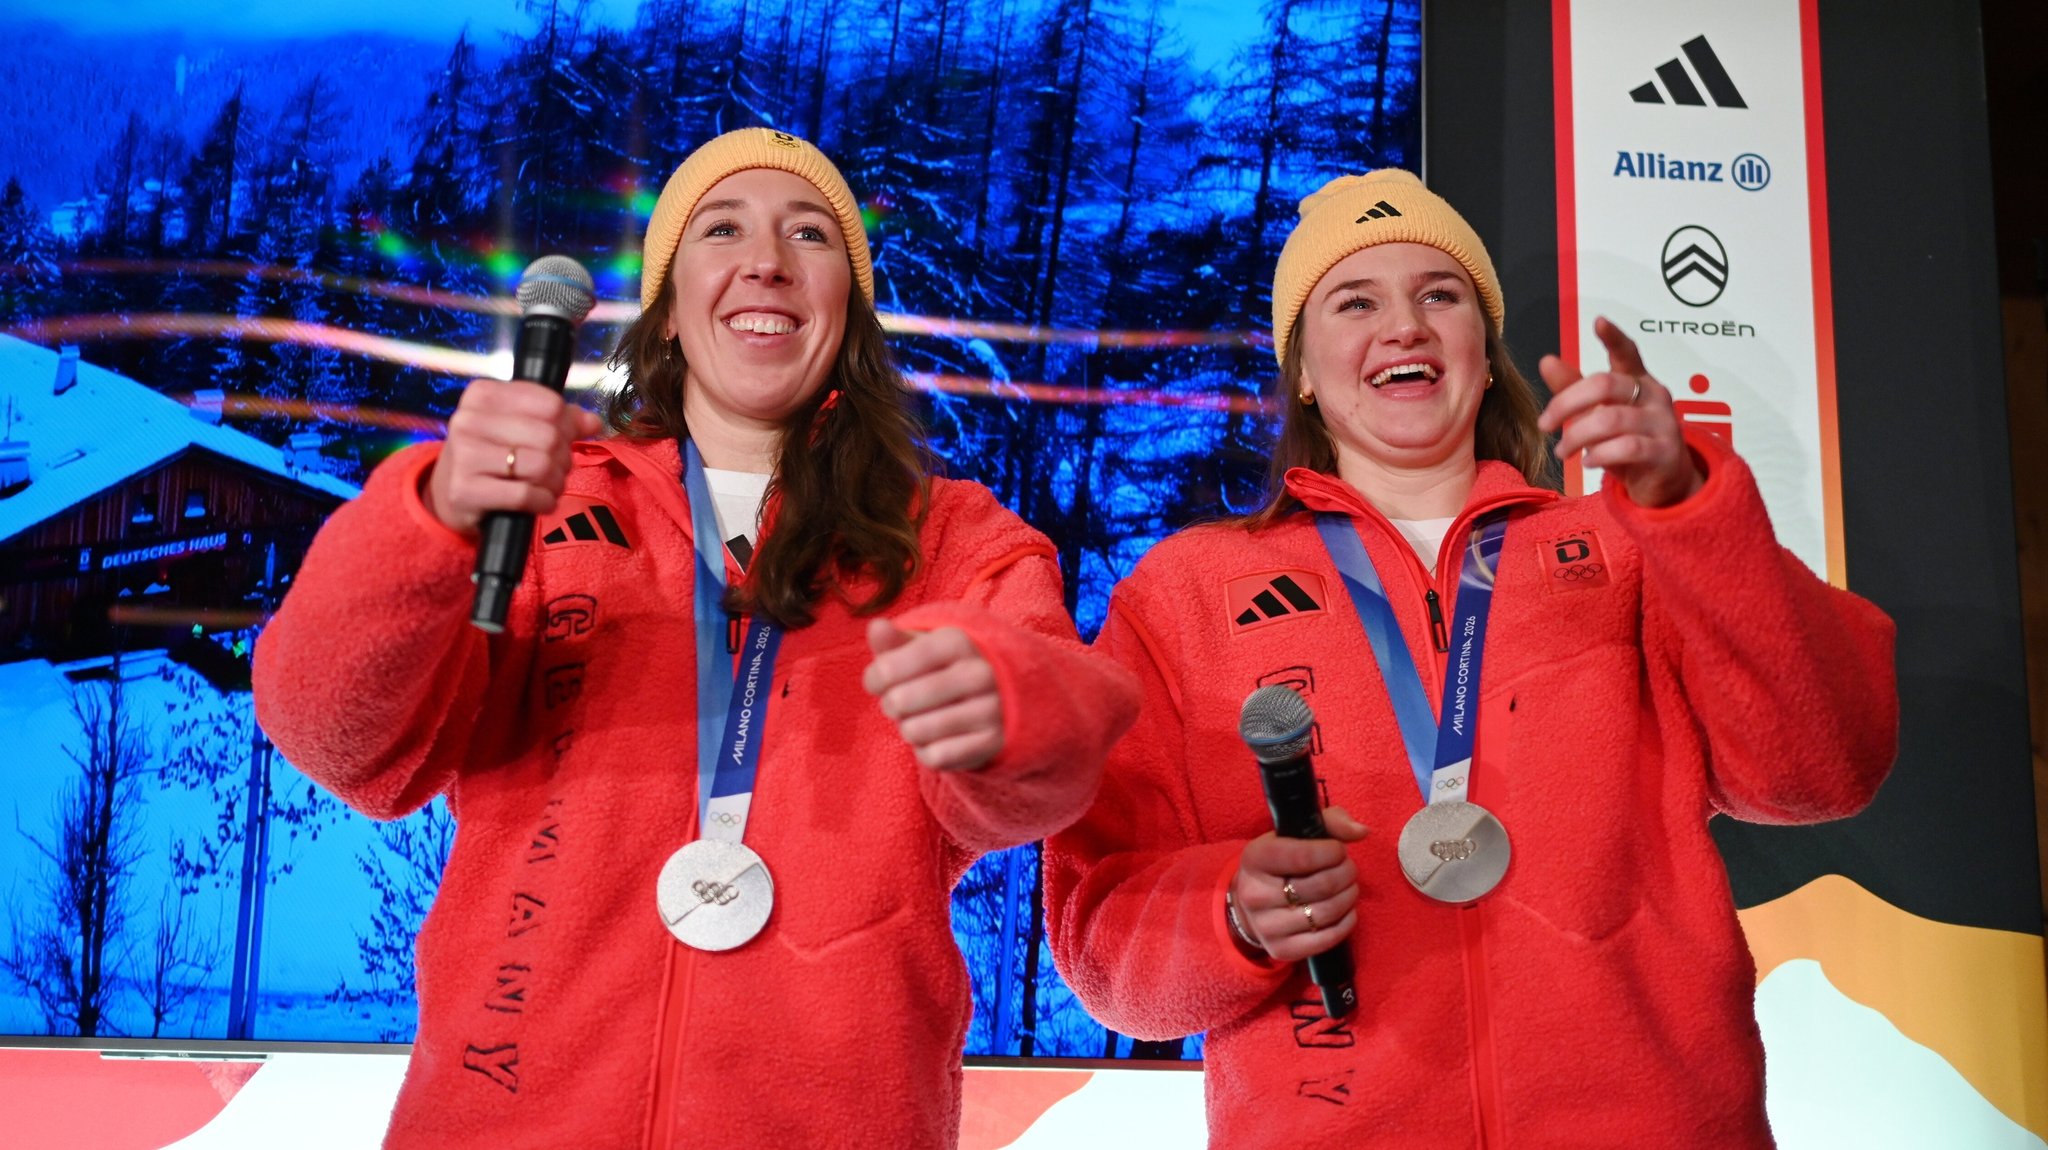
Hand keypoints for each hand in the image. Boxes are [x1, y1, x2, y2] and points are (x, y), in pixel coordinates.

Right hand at [424, 378, 605, 535]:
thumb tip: (594, 422)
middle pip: (549, 436)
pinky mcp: (464, 490)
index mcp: (483, 394)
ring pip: (540, 466)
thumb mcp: (520, 427)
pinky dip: (543, 502)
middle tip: (556, 469)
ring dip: (555, 482)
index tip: (561, 440)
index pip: (550, 404)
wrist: (450, 493)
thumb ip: (560, 420)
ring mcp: (464, 455)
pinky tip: (539, 502)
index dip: (568, 426)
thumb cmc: (493, 455)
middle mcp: (468, 420)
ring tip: (547, 486)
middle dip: (563, 458)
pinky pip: (526, 495)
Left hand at [863, 618, 1004, 771]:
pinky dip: (927, 752)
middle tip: (901, 703)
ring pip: (915, 731)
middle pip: (900, 701)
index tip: (878, 681)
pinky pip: (936, 756)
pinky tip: (938, 738)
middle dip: (891, 706)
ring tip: (921, 719)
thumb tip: (876, 627)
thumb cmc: (940, 670)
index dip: (875, 679)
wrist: (996, 696)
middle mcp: (978, 673)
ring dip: (909, 729)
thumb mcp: (918, 649)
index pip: (890, 668)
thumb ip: (892, 642)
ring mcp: (990, 708)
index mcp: (956, 642)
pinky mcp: (992, 742)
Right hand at [1229, 807, 1369, 961]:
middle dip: (1346, 873)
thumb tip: (1362, 832)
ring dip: (1349, 896)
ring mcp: (1267, 926)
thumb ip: (1330, 822)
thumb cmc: (1281, 863)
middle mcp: (1254, 894)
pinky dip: (1347, 922)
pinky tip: (1345, 910)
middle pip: (1322, 885)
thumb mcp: (1295, 834)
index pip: (1302, 856)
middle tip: (1348, 869)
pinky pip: (1328, 938)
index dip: (1332, 851)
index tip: (1338, 850)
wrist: (1250, 905)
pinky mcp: (1282, 950)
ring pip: (1327, 912)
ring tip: (1348, 887)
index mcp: (1255, 859)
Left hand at [1537, 317, 1702, 508]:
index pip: (1627, 352)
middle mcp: (1654, 395)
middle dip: (1566, 404)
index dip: (1614, 337)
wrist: (1664, 484)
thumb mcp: (1598, 413)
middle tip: (1544, 425)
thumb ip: (1574, 388)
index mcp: (1637, 380)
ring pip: (1611, 419)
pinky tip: (1588, 462)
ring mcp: (1663, 423)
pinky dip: (1600, 455)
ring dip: (1577, 436)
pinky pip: (1628, 448)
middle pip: (1605, 385)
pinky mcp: (1665, 451)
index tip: (1599, 321)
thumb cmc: (1627, 441)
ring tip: (1562, 451)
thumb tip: (1546, 360)